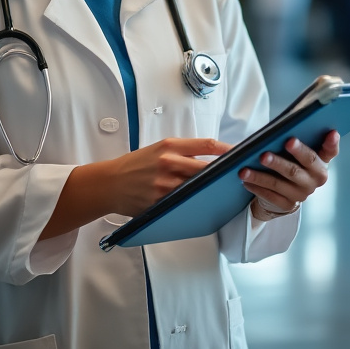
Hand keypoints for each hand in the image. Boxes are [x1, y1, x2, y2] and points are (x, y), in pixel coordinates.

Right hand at [106, 138, 232, 216]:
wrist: (109, 183)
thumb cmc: (135, 165)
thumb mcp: (158, 149)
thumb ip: (183, 151)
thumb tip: (211, 156)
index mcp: (169, 146)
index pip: (207, 145)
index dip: (227, 149)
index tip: (240, 153)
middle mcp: (168, 163)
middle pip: (207, 168)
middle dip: (223, 172)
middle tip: (238, 174)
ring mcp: (165, 184)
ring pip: (198, 187)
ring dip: (213, 189)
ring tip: (225, 190)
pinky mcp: (161, 202)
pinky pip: (185, 202)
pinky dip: (196, 202)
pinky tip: (204, 203)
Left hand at [240, 130, 340, 219]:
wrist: (289, 187)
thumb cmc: (293, 159)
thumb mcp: (300, 148)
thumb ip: (298, 138)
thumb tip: (283, 127)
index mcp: (322, 161)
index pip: (329, 151)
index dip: (330, 143)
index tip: (329, 133)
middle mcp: (316, 179)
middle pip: (296, 170)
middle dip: (279, 162)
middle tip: (263, 155)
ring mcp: (302, 193)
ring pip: (279, 184)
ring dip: (260, 176)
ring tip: (244, 170)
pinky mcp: (288, 204)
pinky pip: (270, 196)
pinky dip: (257, 187)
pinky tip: (245, 180)